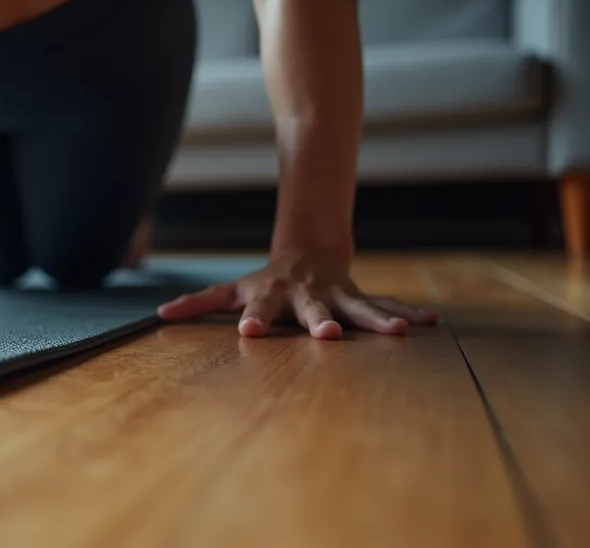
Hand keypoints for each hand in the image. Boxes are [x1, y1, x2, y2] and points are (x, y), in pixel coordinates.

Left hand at [155, 252, 438, 339]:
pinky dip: (408, 313)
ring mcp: (336, 296)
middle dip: (320, 323)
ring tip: (399, 333)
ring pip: (358, 308)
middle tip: (327, 337)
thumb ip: (197, 303)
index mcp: (271, 295)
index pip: (257, 310)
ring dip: (377, 320)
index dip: (252, 320)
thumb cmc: (264, 281)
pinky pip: (385, 305)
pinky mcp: (360, 298)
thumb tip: (158, 314)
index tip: (247, 334)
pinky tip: (431, 321)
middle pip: (312, 310)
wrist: (307, 252)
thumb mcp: (230, 289)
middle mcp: (305, 295)